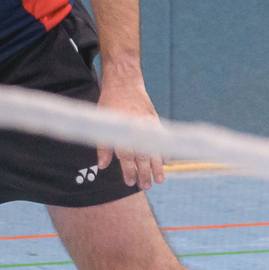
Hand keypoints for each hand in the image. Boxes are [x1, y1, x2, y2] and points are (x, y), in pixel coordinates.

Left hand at [96, 68, 164, 190]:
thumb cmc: (109, 102)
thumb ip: (103, 146)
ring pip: (155, 150)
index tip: (130, 183)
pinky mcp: (155, 120)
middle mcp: (137, 130)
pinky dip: (164, 150)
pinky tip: (166, 161)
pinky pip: (161, 139)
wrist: (124, 82)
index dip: (129, 172)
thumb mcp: (102, 123)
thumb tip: (103, 166)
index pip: (127, 158)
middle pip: (142, 157)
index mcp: (123, 132)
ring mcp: (148, 125)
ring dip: (157, 166)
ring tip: (160, 179)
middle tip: (146, 187)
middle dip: (145, 174)